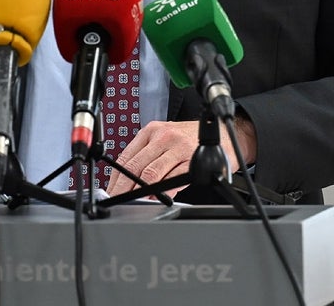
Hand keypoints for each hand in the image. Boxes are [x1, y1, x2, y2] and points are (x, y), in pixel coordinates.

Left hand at [106, 115, 256, 196]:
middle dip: (124, 187)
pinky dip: (164, 192)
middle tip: (118, 200)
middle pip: (136, 166)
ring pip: (152, 173)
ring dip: (141, 191)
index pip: (126, 156)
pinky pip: (173, 179)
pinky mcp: (192, 159)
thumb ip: (148, 157)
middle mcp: (163, 137)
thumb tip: (128, 181)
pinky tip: (158, 199)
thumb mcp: (165, 140)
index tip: (110, 190)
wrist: (223, 134)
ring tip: (135, 202)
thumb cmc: (191, 139)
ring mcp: (178, 147)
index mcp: (151, 131)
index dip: (116, 177)